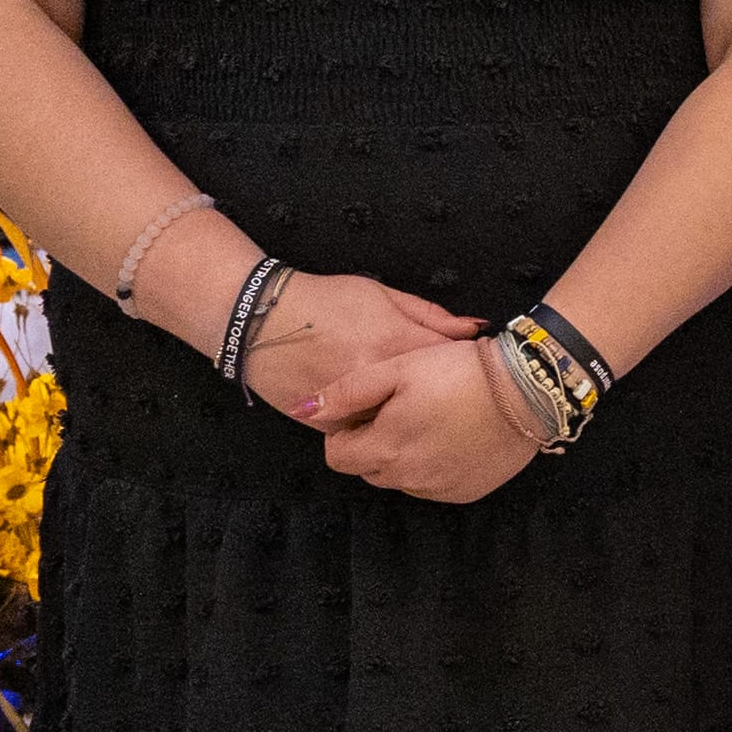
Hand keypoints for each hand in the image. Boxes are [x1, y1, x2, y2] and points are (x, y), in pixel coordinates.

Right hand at [239, 270, 473, 421]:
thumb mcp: (381, 294)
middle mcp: (378, 381)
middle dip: (444, 397)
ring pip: (399, 426)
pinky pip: (366, 437)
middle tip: (450, 392)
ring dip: (412, 419)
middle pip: (431, 400)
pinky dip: (377, 429)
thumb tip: (472, 329)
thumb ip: (429, 315)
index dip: (466, 365)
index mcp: (396, 343)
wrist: (259, 321)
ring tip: (419, 408)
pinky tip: (384, 417)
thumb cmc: (324, 301)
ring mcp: (353, 408)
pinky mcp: (331, 427)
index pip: (454, 363)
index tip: (469, 367)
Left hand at [299, 330, 542, 505]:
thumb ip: (347, 391)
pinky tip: (453, 437)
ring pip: (401, 479)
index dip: (345, 430)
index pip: (338, 456)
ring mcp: (439, 490)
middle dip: (374, 443)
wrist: (527, 391)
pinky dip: (434, 466)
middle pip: (369, 469)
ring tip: (430, 419)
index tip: (368, 409)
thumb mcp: (398, 367)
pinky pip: (433, 485)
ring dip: (404, 456)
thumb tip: (303, 409)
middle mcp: (408, 480)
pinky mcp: (466, 492)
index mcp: (385, 450)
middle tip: (401, 409)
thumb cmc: (458, 371)